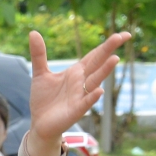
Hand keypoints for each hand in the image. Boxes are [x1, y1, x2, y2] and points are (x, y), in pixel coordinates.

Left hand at [27, 30, 129, 155]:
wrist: (39, 124)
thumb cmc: (44, 99)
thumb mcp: (40, 73)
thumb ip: (39, 54)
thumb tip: (33, 32)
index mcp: (76, 72)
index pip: (94, 55)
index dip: (107, 45)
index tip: (122, 34)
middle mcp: (81, 82)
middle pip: (97, 63)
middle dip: (109, 50)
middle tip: (123, 36)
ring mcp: (80, 96)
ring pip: (94, 81)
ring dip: (104, 71)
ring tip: (115, 58)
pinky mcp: (75, 110)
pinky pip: (86, 102)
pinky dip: (92, 97)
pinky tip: (99, 90)